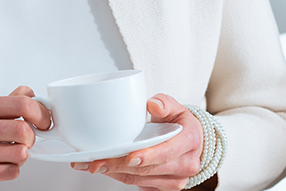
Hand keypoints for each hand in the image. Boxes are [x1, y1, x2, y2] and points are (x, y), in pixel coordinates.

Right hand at [0, 85, 50, 190]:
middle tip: (27, 139)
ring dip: (22, 155)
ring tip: (11, 153)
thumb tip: (31, 93)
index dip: (41, 113)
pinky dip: (13, 169)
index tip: (44, 121)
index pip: (21, 103)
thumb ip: (7, 102)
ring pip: (20, 153)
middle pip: (23, 129)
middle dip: (32, 137)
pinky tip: (1, 165)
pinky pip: (11, 171)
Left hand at [74, 93, 205, 190]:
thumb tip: (154, 104)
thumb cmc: (180, 124)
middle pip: (148, 169)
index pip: (168, 152)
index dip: (148, 156)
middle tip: (97, 161)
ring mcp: (176, 180)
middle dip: (120, 165)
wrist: (191, 143)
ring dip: (115, 172)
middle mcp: (186, 164)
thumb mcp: (176, 108)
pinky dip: (120, 176)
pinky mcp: (163, 188)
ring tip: (94, 164)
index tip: (130, 157)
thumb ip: (165, 103)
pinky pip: (137, 184)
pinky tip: (107, 167)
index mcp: (190, 141)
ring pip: (139, 179)